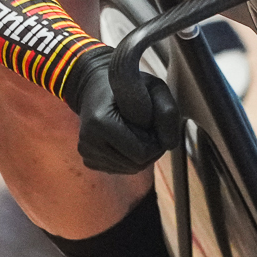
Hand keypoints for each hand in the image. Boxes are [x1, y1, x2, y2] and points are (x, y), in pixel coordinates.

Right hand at [69, 49, 182, 174]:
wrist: (94, 88)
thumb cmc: (128, 86)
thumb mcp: (153, 88)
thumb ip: (167, 112)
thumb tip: (170, 145)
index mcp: (100, 122)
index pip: (141, 154)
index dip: (156, 142)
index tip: (153, 124)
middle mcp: (88, 142)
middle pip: (136, 165)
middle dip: (149, 150)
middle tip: (147, 129)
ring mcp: (86, 153)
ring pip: (129, 169)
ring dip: (140, 154)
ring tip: (135, 132)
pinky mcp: (88, 160)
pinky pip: (119, 169)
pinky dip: (127, 158)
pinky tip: (123, 140)